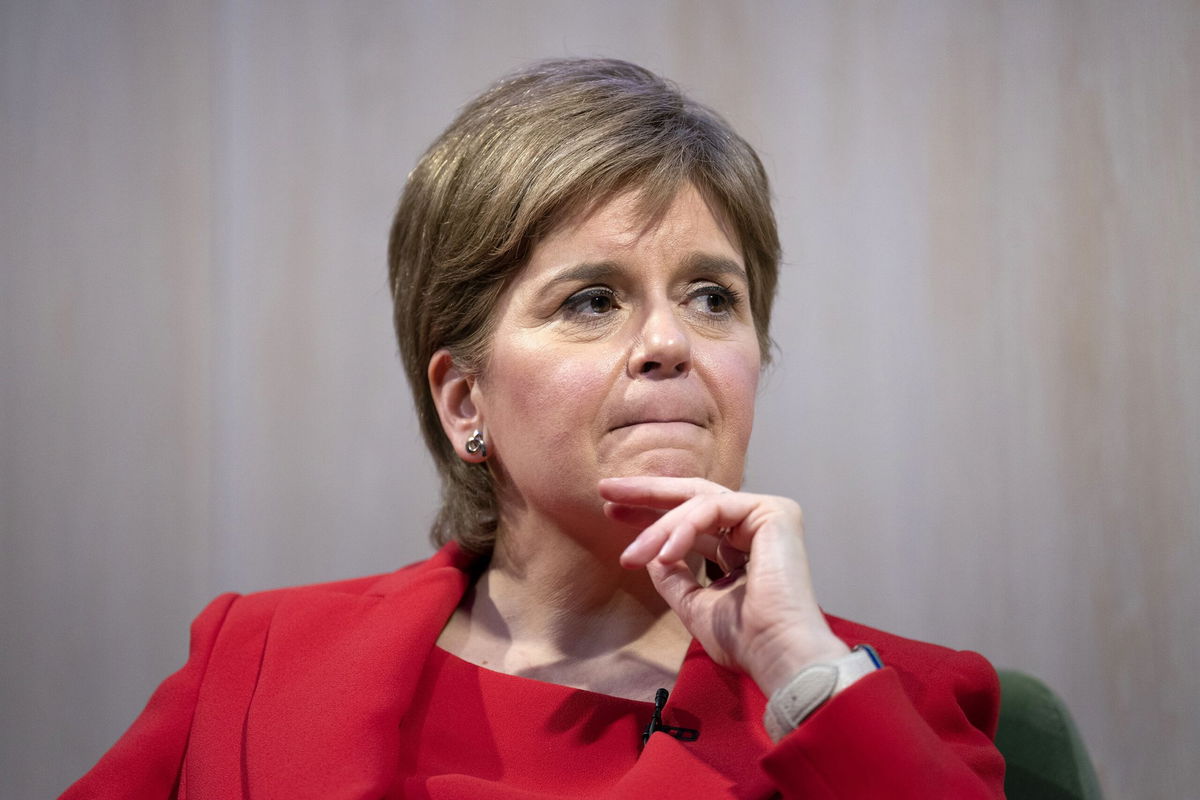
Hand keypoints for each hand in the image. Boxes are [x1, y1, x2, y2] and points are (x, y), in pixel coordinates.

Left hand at [599, 476, 849, 696]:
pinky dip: (684, 528)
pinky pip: (714, 509)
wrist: (776, 653)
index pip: (691, 520)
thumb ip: (673, 576)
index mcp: (740, 547)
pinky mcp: (774, 511)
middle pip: (692, 496)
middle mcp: (754, 526)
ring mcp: (766, 515)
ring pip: (697, 504)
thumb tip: (651, 555)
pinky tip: (664, 553)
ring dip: (658, 528)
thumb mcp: (694, 604)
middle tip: (606, 490)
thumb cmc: (743, 639)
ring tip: (633, 556)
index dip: (650, 515)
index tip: (611, 512)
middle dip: (647, 493)